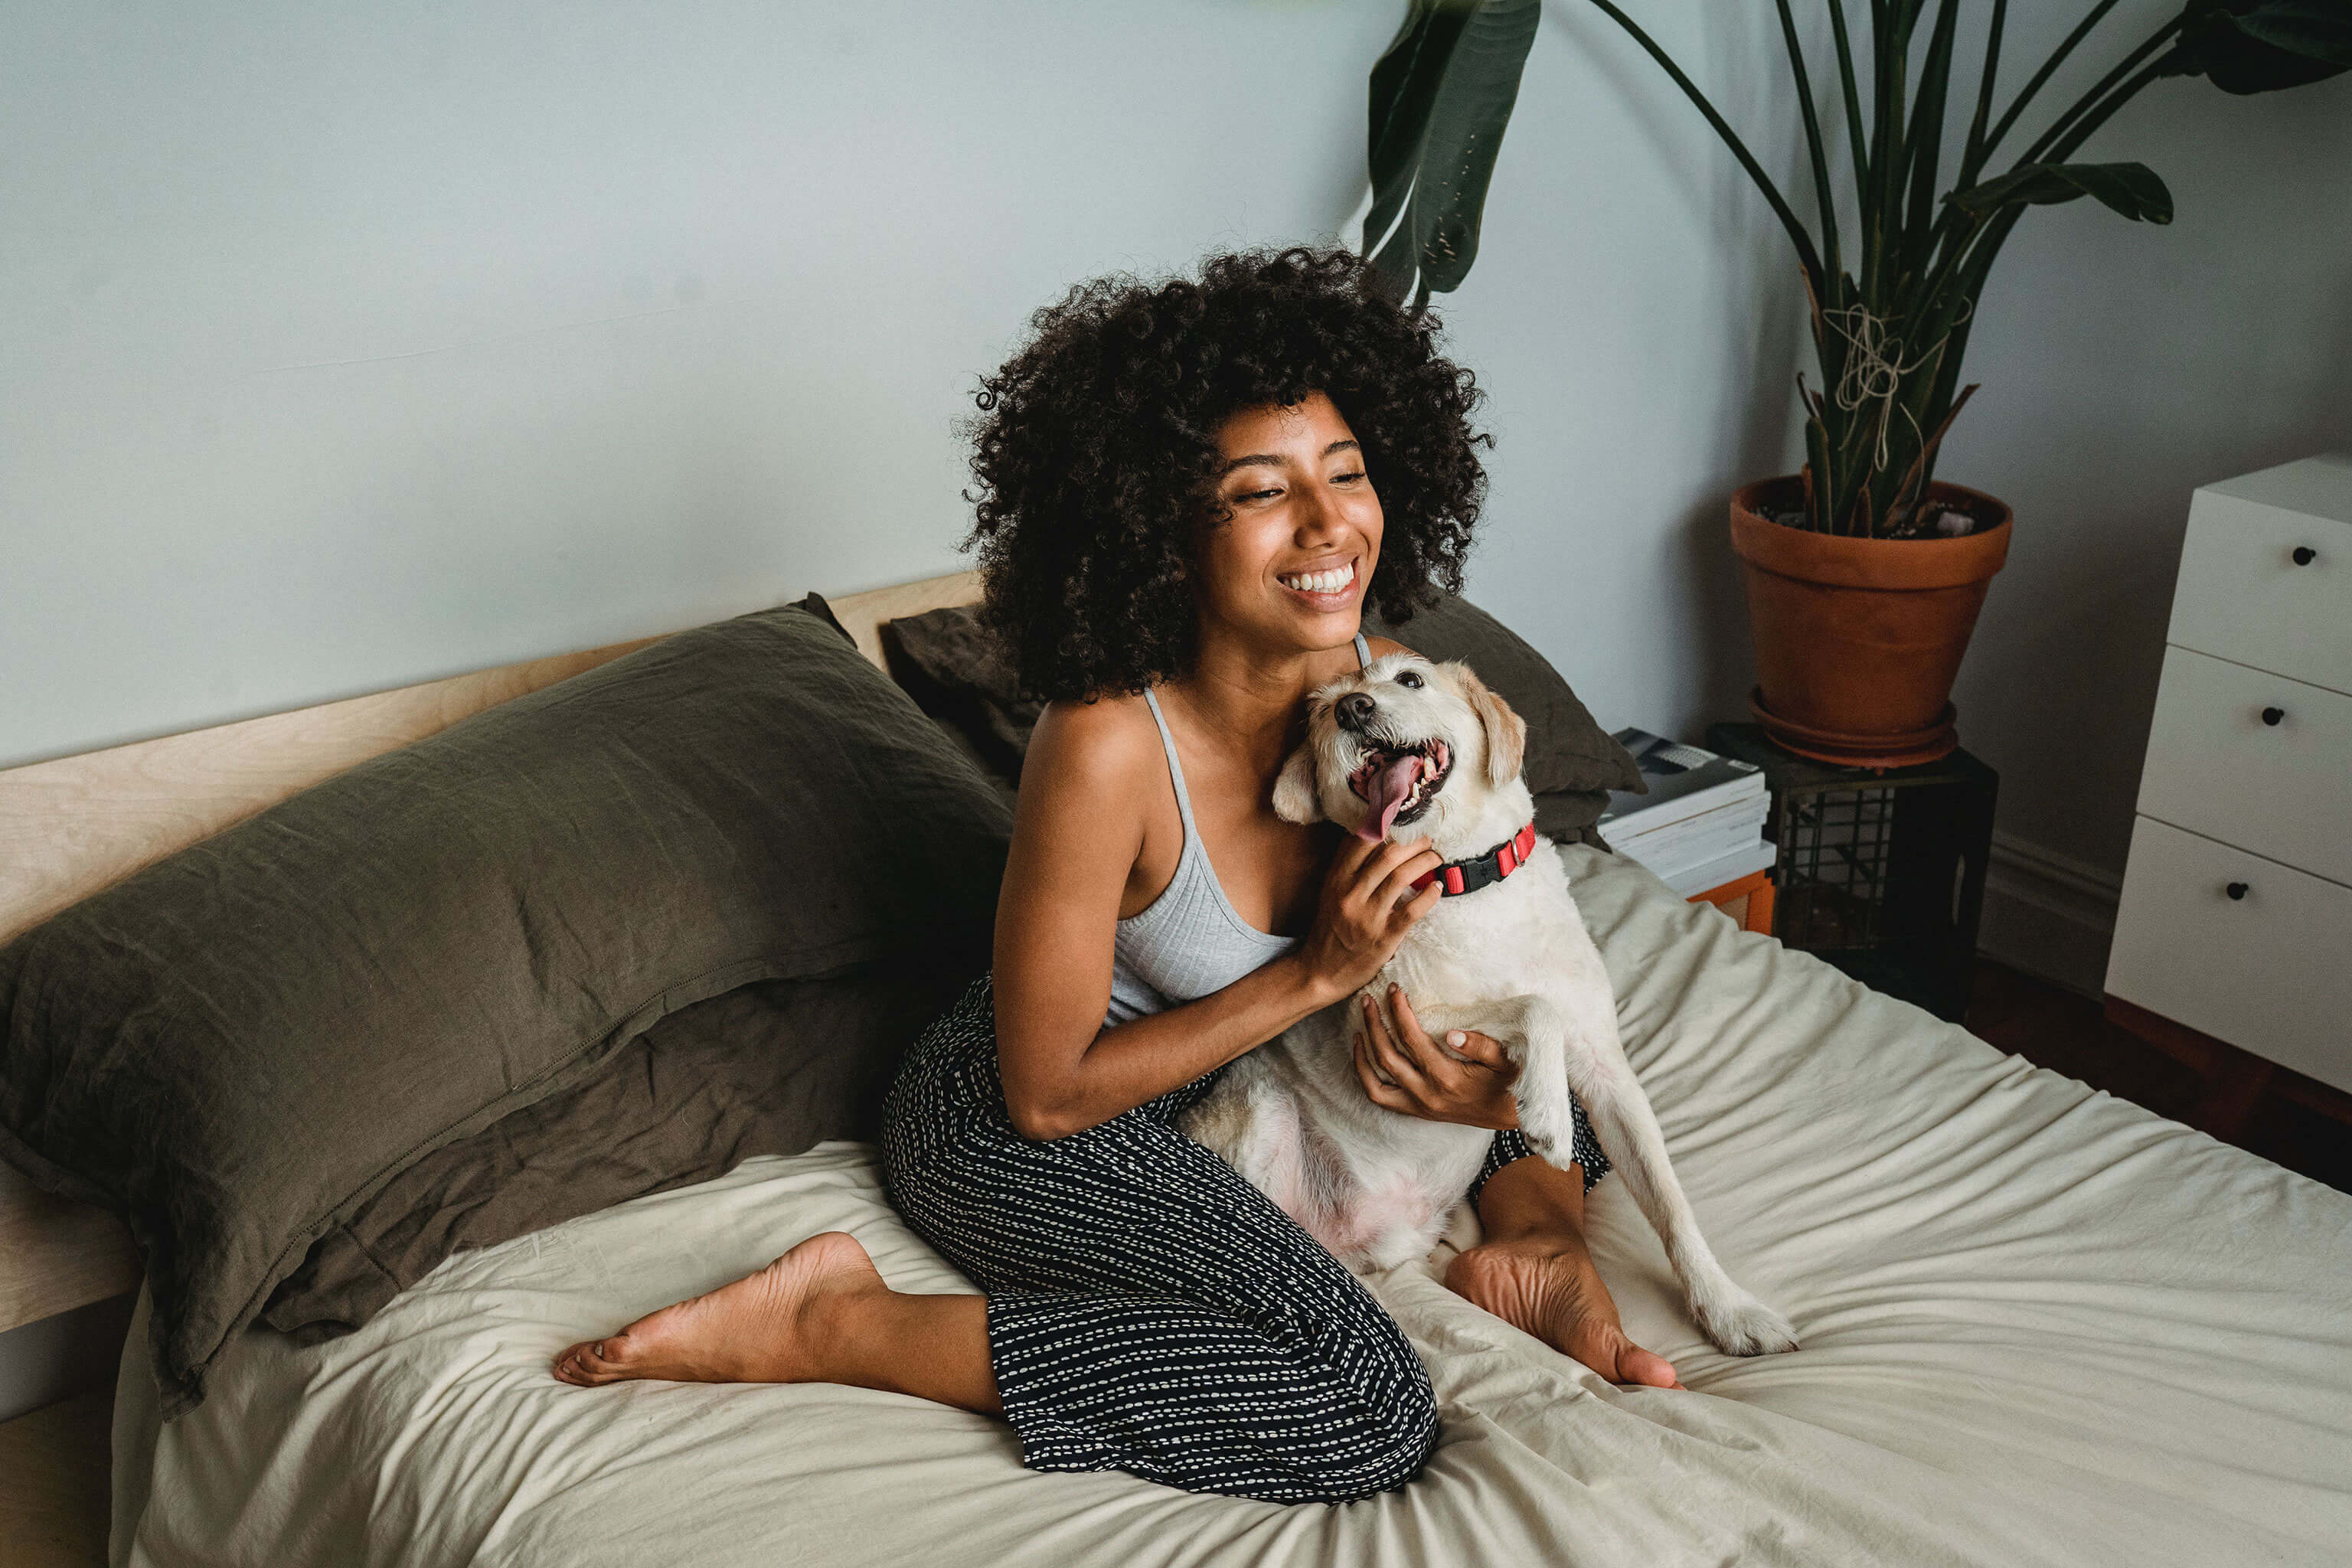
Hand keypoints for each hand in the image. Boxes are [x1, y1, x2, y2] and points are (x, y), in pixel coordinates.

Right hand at [1294, 836, 1442, 1002]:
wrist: (1321, 971)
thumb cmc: (1330, 929)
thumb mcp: (1330, 893)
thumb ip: (1348, 867)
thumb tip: (1374, 836)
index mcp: (1336, 879)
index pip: (1363, 840)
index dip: (1388, 825)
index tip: (1405, 821)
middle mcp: (1350, 894)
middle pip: (1388, 855)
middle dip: (1414, 842)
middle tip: (1427, 840)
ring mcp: (1368, 916)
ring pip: (1402, 876)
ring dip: (1425, 862)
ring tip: (1435, 858)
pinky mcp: (1384, 937)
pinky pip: (1413, 910)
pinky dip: (1429, 894)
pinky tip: (1437, 887)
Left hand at [1353, 985, 1521, 1129]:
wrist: (1510, 1116)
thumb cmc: (1508, 1083)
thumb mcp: (1505, 1061)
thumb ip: (1482, 1046)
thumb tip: (1453, 1033)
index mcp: (1446, 1078)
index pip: (1411, 1038)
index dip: (1399, 1011)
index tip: (1395, 989)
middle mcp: (1426, 1095)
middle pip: (1386, 1055)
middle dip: (1374, 1023)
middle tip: (1368, 999)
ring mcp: (1418, 1106)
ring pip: (1375, 1080)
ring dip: (1363, 1050)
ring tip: (1359, 1025)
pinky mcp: (1415, 1111)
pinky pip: (1379, 1096)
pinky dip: (1365, 1076)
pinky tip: (1363, 1055)